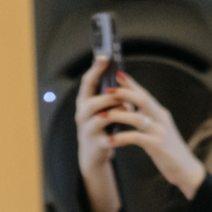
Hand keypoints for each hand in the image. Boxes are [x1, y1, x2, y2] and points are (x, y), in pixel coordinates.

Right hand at [73, 59, 126, 211]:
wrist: (94, 153)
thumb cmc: (102, 126)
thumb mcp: (102, 108)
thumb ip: (109, 94)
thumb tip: (123, 75)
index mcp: (84, 101)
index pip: (87, 82)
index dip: (95, 69)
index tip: (105, 57)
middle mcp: (82, 114)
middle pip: (94, 101)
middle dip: (111, 96)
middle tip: (125, 94)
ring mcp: (88, 130)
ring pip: (102, 118)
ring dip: (118, 112)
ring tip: (129, 110)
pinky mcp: (97, 143)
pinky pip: (110, 135)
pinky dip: (121, 132)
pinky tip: (130, 129)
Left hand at [82, 68, 207, 198]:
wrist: (186, 170)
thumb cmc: (170, 152)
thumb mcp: (160, 131)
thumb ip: (149, 120)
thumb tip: (134, 111)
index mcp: (161, 114)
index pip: (145, 94)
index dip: (131, 84)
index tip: (118, 75)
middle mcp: (162, 119)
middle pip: (142, 99)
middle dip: (123, 93)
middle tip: (107, 90)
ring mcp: (160, 131)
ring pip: (137, 117)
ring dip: (118, 115)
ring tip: (102, 116)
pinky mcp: (157, 146)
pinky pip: (136, 138)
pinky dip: (121, 138)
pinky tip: (110, 140)